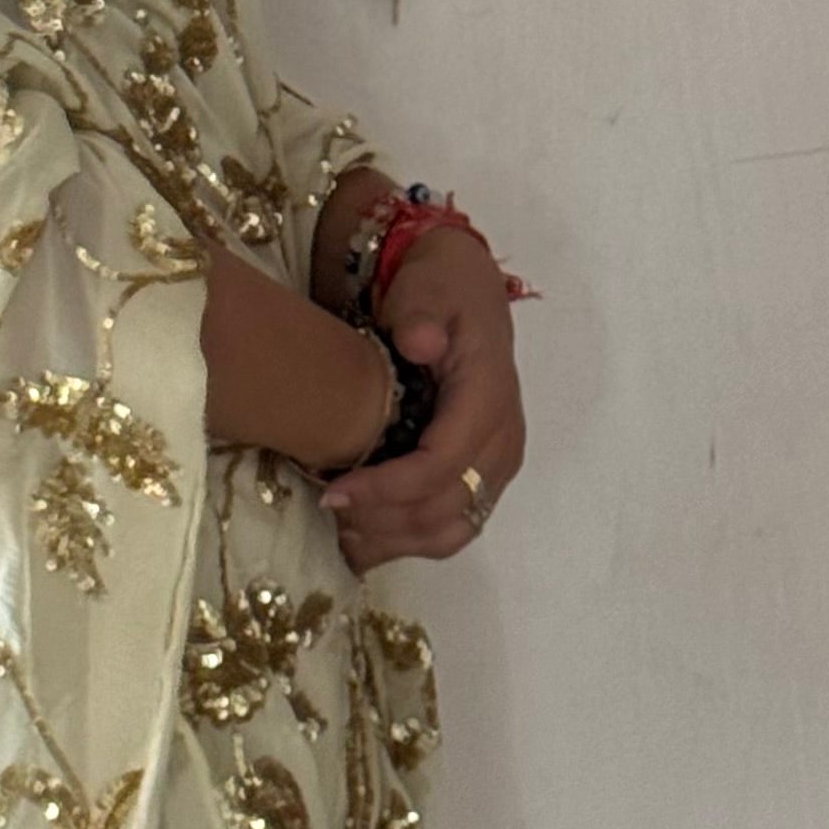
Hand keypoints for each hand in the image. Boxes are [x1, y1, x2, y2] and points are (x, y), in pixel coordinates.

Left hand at [317, 223, 525, 571]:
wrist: (464, 290)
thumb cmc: (441, 288)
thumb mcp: (427, 287)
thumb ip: (421, 314)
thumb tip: (419, 342)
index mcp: (489, 397)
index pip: (442, 464)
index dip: (388, 489)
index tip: (334, 491)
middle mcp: (502, 441)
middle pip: (446, 508)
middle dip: (383, 521)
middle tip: (327, 511)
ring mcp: (496, 464)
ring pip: (451, 530)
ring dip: (394, 542)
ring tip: (340, 535)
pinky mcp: (482, 477)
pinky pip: (452, 526)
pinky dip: (409, 542)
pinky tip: (364, 541)